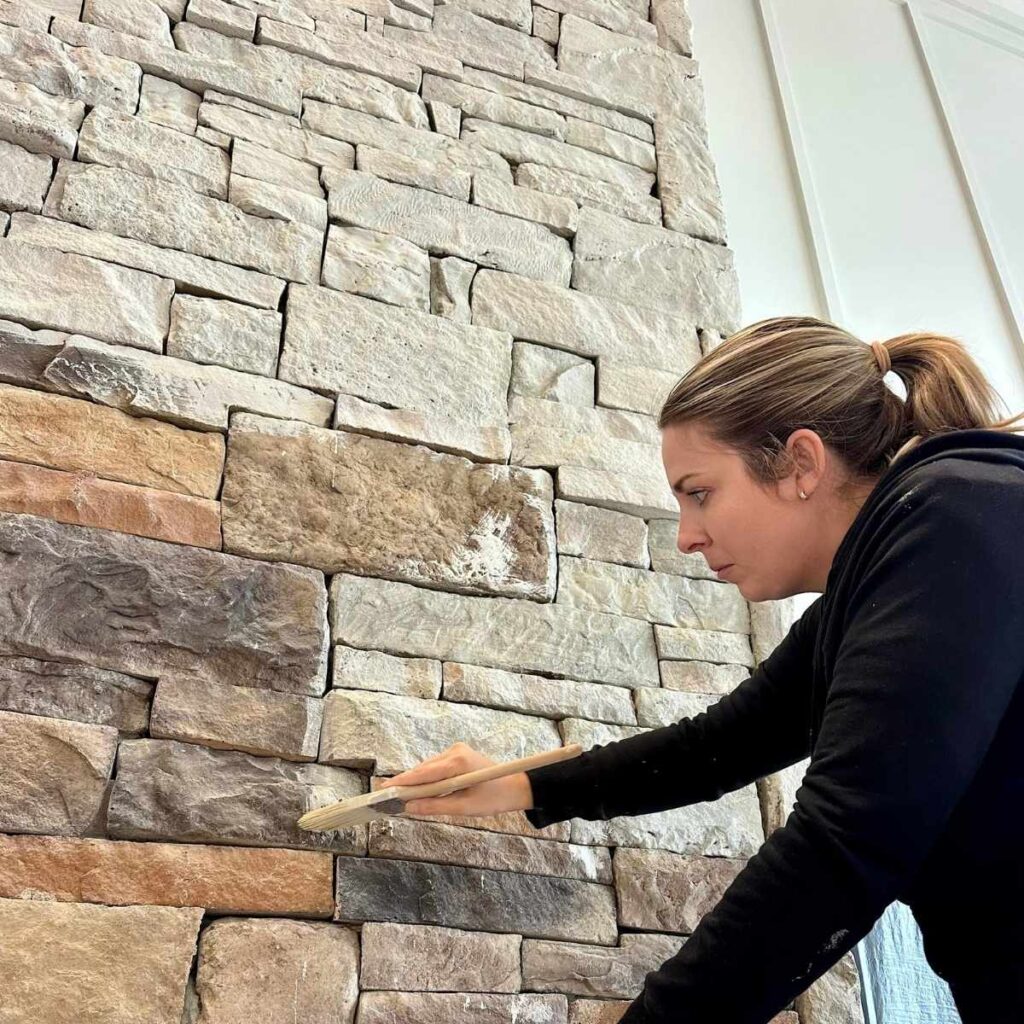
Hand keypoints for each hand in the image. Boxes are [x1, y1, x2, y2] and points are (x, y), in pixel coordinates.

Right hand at [377, 741, 533, 817]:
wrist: (517, 786)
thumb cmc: (494, 798)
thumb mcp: (464, 808)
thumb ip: (435, 807)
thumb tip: (409, 807)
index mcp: (457, 762)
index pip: (422, 773)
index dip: (402, 782)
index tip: (383, 790)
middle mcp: (454, 751)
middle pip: (422, 769)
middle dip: (406, 784)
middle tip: (386, 799)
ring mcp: (455, 750)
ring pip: (428, 768)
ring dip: (416, 782)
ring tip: (399, 798)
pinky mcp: (457, 754)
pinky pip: (435, 767)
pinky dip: (427, 779)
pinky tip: (419, 791)